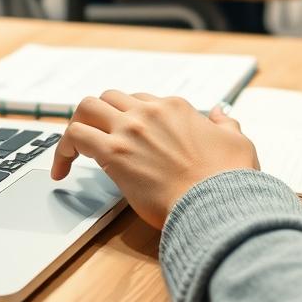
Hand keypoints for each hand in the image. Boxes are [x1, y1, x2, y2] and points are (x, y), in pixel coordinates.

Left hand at [51, 91, 260, 229]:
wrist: (217, 204)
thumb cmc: (228, 181)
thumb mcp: (239, 143)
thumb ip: (227, 124)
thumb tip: (222, 112)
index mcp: (177, 108)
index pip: (142, 101)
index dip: (132, 118)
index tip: (127, 138)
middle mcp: (150, 111)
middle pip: (110, 98)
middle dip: (100, 116)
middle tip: (95, 138)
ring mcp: (129, 129)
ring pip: (87, 107)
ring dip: (78, 125)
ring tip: (73, 149)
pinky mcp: (113, 152)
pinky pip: (75, 136)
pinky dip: (63, 149)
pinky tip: (62, 170)